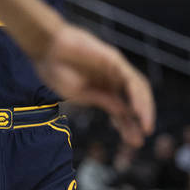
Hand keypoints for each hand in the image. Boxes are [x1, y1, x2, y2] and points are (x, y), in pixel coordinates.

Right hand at [33, 24, 154, 146]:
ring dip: (144, 110)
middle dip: (138, 121)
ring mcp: (114, 69)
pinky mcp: (114, 59)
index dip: (127, 126)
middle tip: (138, 142)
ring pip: (137, 90)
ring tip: (144, 128)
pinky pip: (132, 79)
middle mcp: (111, 79)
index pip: (121, 110)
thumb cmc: (55, 69)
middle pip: (132, 102)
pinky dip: (137, 96)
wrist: (45, 47)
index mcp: (100, 90)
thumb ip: (102, 101)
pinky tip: (137, 111)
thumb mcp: (79, 93)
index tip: (134, 142)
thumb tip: (124, 112)